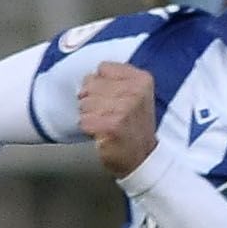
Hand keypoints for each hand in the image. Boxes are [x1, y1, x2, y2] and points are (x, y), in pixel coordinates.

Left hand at [78, 61, 157, 176]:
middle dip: (93, 100)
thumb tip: (88, 77)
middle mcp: (135, 92)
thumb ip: (115, 79)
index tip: (112, 98)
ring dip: (90, 115)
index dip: (101, 85)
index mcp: (142, 80)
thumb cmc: (134, 126)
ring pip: (85, 102)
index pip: (102, 69)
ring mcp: (124, 109)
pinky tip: (102, 134)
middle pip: (90, 84)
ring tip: (105, 124)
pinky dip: (88, 129)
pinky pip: (84, 120)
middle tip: (108, 114)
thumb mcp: (135, 94)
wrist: (142, 158)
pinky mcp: (112, 126)